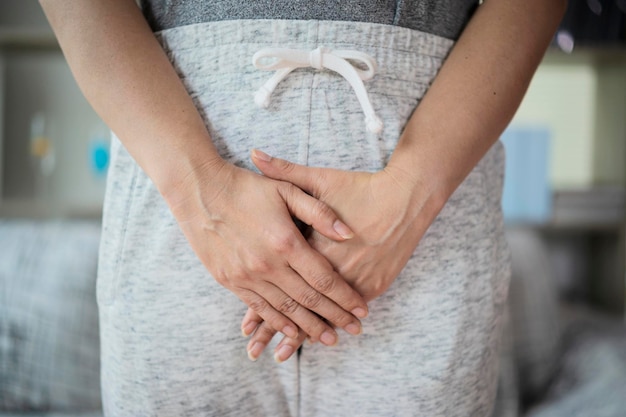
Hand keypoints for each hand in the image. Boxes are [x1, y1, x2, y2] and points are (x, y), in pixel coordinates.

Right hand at [165, 157, 368, 345]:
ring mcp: (247, 276)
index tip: (362, 310)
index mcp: (286, 242)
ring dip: (309, 327)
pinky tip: (293, 333)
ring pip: (286, 310)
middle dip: (335, 317)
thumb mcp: (287, 189)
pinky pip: (260, 308)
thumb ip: (319, 213)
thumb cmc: (247, 187)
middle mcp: (268, 265)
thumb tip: (349, 233)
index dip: (346, 298)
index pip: (324, 279)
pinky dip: (278, 322)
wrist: (200, 191)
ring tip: (329, 339)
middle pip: (309, 299)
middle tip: (355, 331)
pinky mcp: (231, 281)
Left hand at [243, 149, 444, 360]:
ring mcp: (356, 281)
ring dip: (303, 335)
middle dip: (275, 331)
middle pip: (299, 306)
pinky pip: (348, 310)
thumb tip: (254, 153)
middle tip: (256, 353)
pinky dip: (333, 322)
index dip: (263, 307)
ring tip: (281, 355)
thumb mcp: (320, 178)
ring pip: (325, 315)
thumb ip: (284, 170)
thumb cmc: (360, 188)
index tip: (245, 328)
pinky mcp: (375, 285)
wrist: (407, 197)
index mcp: (312, 246)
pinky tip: (321, 338)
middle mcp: (333, 269)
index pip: (282, 283)